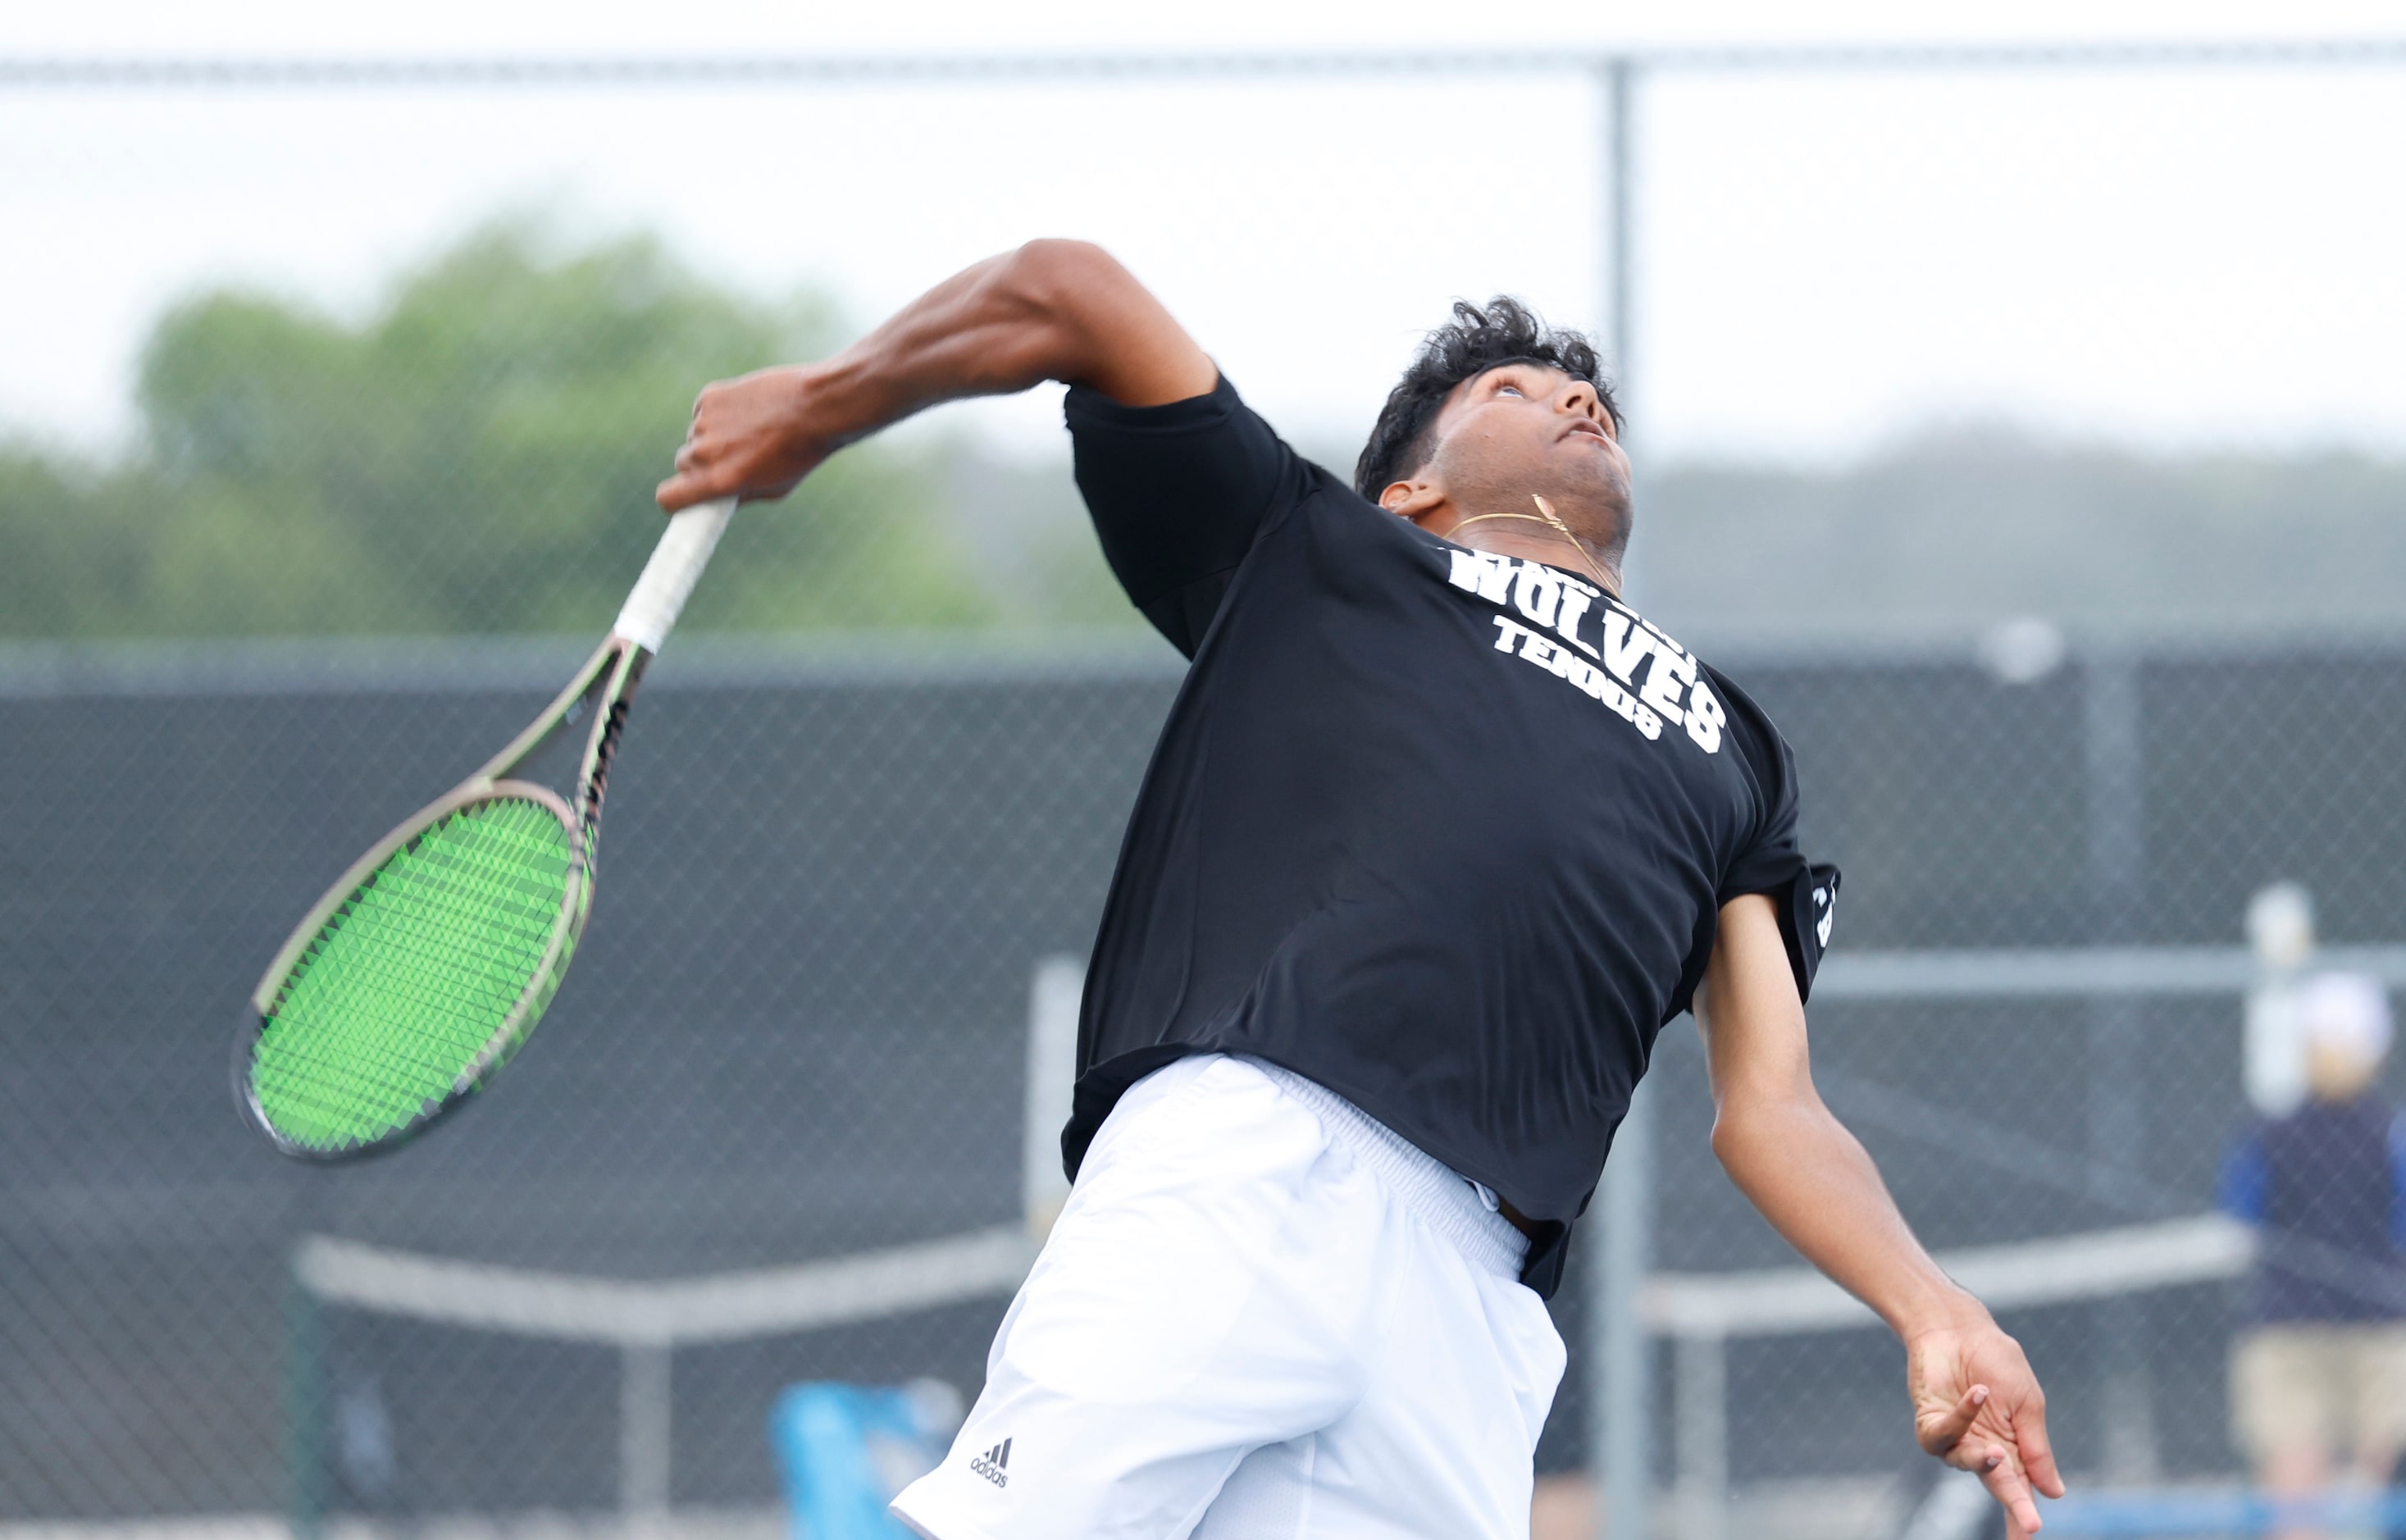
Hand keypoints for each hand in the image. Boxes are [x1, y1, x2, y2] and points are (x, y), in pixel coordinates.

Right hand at [655, 366, 831, 512]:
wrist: (818, 407)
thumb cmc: (801, 453)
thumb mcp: (774, 489)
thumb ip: (739, 495)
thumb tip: (718, 498)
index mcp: (719, 481)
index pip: (668, 497)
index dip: (675, 498)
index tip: (685, 496)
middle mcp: (705, 452)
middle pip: (683, 464)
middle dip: (701, 465)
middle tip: (731, 459)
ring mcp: (705, 422)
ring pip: (695, 436)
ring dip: (713, 436)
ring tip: (750, 431)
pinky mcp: (710, 396)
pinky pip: (703, 411)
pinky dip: (719, 413)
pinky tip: (747, 411)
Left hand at [1907, 1311, 2062, 1537]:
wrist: (1960, 1329)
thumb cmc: (1998, 1364)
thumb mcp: (2027, 1405)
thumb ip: (2037, 1449)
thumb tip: (2056, 1494)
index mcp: (2011, 1450)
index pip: (2020, 1489)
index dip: (2025, 1513)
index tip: (2033, 1531)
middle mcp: (1982, 1450)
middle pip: (1998, 1486)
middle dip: (2013, 1505)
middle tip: (2029, 1526)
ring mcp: (1955, 1439)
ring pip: (1967, 1464)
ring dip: (1983, 1460)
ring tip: (1998, 1452)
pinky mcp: (1930, 1423)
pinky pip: (1942, 1434)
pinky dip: (1961, 1417)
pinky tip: (1977, 1396)